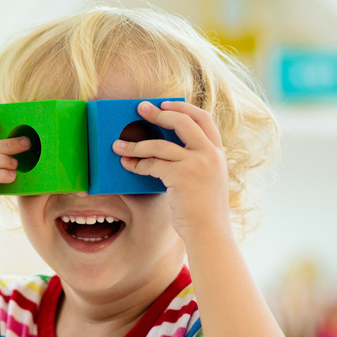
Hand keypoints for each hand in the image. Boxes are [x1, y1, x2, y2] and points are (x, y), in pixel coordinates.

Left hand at [112, 100, 231, 241]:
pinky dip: (137, 164)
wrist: (210, 232)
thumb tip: (163, 148)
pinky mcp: (182, 176)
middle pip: (183, 122)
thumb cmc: (203, 210)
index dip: (183, 108)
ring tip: (118, 145)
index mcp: (218, 152)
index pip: (203, 118)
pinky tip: (127, 165)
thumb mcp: (207, 179)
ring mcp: (197, 164)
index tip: (166, 104)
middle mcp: (210, 154)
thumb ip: (195, 161)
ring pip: (161, 145)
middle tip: (140, 109)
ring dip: (136, 145)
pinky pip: (153, 164)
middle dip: (159, 113)